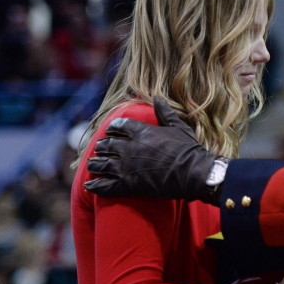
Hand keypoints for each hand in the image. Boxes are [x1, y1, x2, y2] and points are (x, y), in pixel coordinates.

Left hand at [84, 96, 220, 202]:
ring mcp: (126, 166)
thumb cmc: (189, 150)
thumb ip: (165, 112)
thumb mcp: (178, 127)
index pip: (117, 126)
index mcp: (140, 131)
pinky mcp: (128, 184)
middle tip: (100, 150)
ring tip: (92, 166)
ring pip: (101, 164)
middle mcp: (129, 147)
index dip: (112, 129)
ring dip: (94, 164)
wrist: (194, 174)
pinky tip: (90, 186)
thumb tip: (157, 97)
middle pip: (106, 145)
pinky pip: (105, 185)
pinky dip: (95, 186)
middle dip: (101, 147)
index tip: (111, 132)